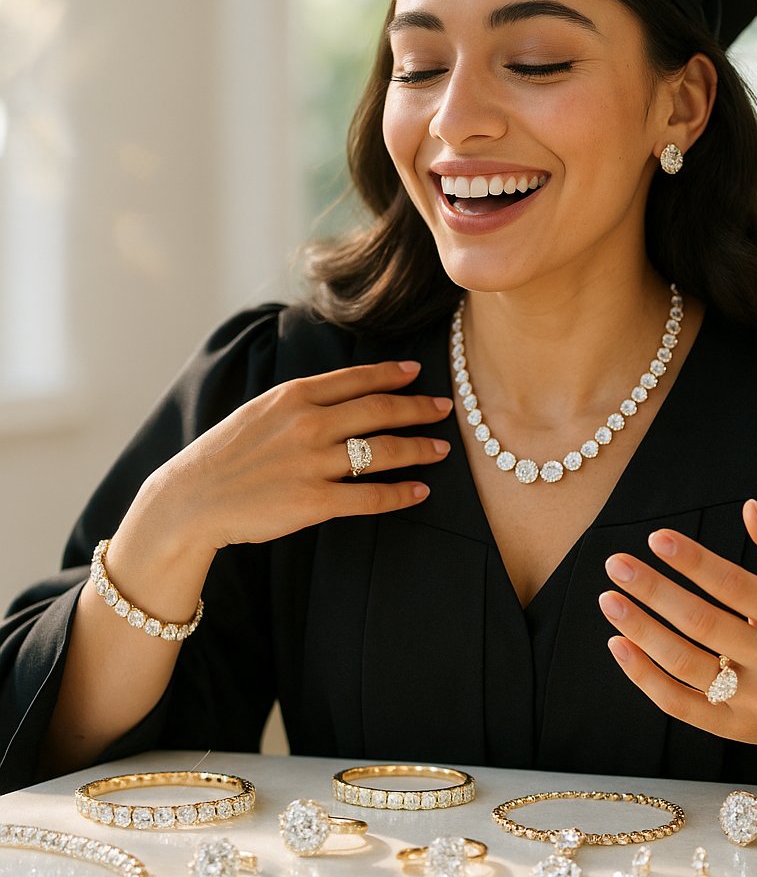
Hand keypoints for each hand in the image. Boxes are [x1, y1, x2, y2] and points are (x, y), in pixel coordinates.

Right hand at [126, 360, 452, 557]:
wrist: (191, 499)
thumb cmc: (226, 455)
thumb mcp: (259, 411)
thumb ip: (300, 402)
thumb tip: (344, 395)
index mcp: (293, 397)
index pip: (355, 380)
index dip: (392, 375)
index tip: (418, 373)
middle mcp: (307, 424)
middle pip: (379, 411)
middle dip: (418, 409)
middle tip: (445, 408)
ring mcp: (312, 463)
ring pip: (382, 451)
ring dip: (419, 449)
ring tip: (441, 450)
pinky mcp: (314, 502)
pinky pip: (370, 496)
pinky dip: (400, 493)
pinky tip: (419, 490)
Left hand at [598, 499, 756, 772]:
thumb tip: (751, 507)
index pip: (737, 587)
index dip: (693, 562)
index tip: (656, 539)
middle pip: (703, 624)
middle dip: (654, 591)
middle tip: (617, 564)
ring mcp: (754, 701)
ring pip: (685, 664)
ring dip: (641, 630)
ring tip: (609, 599)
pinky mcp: (733, 728)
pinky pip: (679, 704)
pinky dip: (643, 676)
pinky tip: (619, 644)